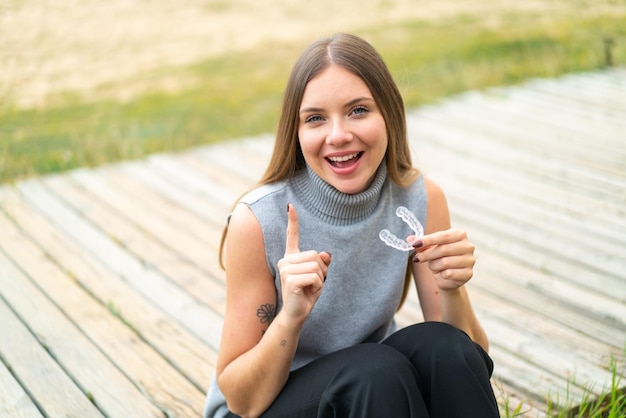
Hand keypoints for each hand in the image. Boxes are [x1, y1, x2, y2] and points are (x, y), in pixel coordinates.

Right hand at [277, 204, 331, 323]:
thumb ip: (322, 263)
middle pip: (315, 255)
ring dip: (320, 279)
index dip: (293, 221)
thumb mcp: (318, 276)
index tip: (290, 206)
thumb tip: (326, 254)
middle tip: (313, 283)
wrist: (297, 313)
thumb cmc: (307, 294)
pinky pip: (315, 277)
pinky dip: (318, 286)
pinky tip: (309, 292)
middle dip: (322, 270)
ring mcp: (286, 270)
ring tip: (310, 288)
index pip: (292, 236)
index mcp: (291, 258)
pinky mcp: (290, 280)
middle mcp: (286, 261)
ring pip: (316, 266)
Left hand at [409, 229, 474, 290]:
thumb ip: (421, 243)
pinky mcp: (468, 274)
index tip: (414, 244)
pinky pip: (449, 273)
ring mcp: (470, 260)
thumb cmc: (438, 258)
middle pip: (444, 249)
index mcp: (459, 235)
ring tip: (433, 266)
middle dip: (427, 255)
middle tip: (416, 259)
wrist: (447, 277)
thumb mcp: (429, 248)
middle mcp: (468, 246)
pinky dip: (441, 274)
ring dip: (434, 266)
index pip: (443, 236)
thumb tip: (409, 239)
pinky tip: (442, 273)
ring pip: (445, 262)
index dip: (428, 240)